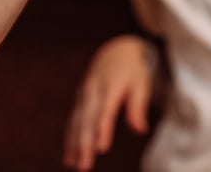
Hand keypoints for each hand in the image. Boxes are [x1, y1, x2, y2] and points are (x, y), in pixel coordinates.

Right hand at [63, 36, 154, 170]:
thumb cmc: (134, 69)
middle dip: (84, 143)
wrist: (118, 50)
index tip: (102, 148)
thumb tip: (140, 130)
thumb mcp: (142, 82)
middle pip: (88, 118)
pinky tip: (68, 156)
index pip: (106, 110)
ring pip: (77, 120)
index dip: (103, 129)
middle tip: (84, 166)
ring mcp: (84, 93)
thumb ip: (138, 106)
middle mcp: (94, 88)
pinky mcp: (80, 99)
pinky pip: (73, 120)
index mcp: (111, 84)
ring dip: (73, 143)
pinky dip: (70, 138)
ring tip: (73, 164)